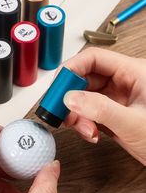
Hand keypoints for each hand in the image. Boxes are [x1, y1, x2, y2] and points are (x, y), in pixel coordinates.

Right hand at [61, 47, 145, 165]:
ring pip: (82, 97)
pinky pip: (86, 112)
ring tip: (83, 128)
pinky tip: (90, 133)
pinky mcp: (109, 112)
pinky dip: (82, 123)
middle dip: (69, 96)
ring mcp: (113, 98)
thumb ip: (101, 109)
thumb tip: (70, 99)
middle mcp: (121, 82)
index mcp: (132, 72)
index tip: (59, 88)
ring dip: (75, 114)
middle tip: (60, 111)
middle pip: (83, 78)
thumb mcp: (133, 123)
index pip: (93, 59)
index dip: (72, 69)